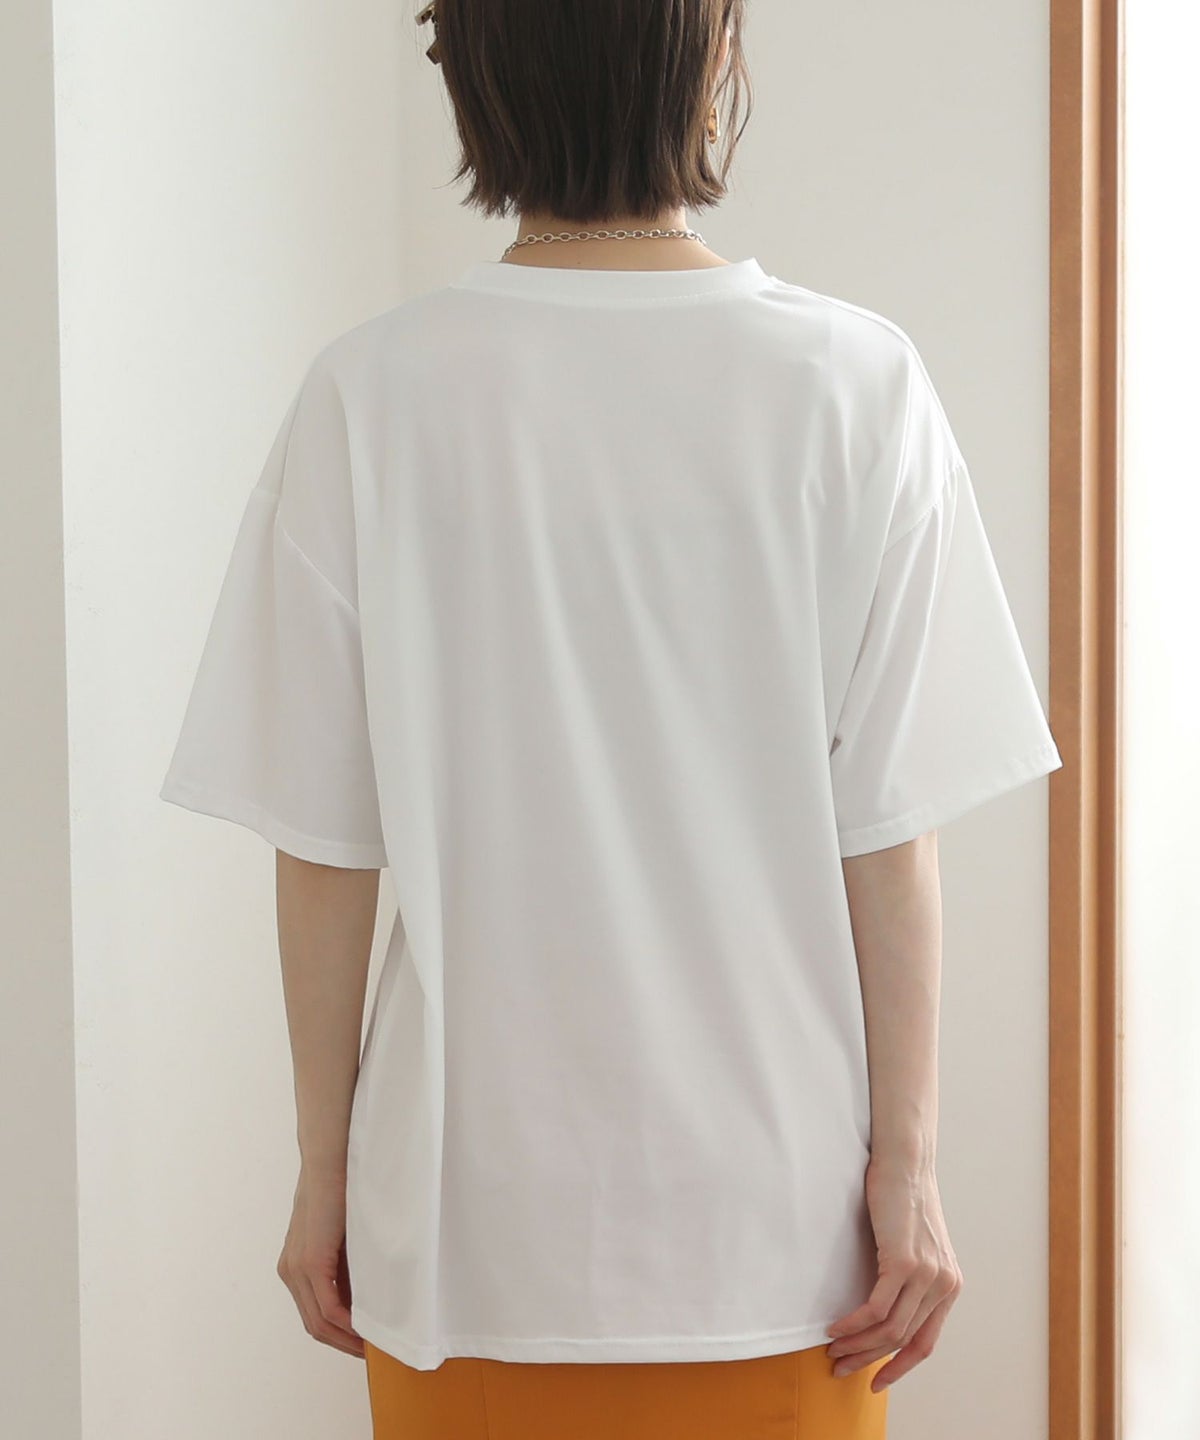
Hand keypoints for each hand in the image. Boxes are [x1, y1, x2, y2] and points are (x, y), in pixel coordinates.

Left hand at [276, 1166, 364, 1357]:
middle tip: (371, 1351)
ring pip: (318, 1322)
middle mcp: (289, 1271)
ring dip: (345, 1338)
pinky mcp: (309, 1262)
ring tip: (372, 1345)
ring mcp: (296, 1268)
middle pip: (314, 1325)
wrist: (331, 1160)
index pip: (314, 1313)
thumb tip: (365, 1298)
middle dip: (342, 1343)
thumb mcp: (344, 1238)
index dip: (338, 1333)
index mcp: (295, 1266)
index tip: (364, 1341)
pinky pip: (327, 1307)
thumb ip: (348, 1267)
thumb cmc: (342, 1191)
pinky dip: (346, 1323)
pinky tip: (365, 1327)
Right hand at [825, 1158, 963, 1390]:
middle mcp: (944, 1285)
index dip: (899, 1367)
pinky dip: (854, 1323)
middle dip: (869, 1359)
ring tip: (832, 1349)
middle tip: (840, 1367)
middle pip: (903, 1340)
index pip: (926, 1343)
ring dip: (857, 1344)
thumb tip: (884, 1310)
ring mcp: (927, 1275)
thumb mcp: (915, 1245)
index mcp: (949, 1286)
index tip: (875, 1382)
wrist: (906, 1163)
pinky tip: (836, 1327)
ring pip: (889, 1330)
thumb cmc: (902, 1198)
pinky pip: (877, 1308)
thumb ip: (911, 1279)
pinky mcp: (904, 1263)